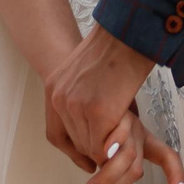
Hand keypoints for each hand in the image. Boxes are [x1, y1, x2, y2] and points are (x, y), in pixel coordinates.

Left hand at [44, 24, 156, 169]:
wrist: (128, 31)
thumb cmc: (115, 47)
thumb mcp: (86, 72)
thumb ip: (83, 97)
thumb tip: (92, 128)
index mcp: (54, 86)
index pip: (62, 132)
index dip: (84, 144)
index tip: (98, 152)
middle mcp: (60, 98)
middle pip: (77, 141)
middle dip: (99, 148)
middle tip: (117, 149)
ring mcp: (77, 106)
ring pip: (92, 146)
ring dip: (110, 148)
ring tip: (126, 139)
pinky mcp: (99, 112)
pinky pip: (105, 146)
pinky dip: (119, 145)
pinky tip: (129, 133)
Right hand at [77, 109, 183, 183]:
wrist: (87, 80)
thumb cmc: (97, 118)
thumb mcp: (112, 150)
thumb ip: (119, 179)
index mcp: (141, 137)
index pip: (166, 157)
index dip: (174, 175)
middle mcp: (135, 126)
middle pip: (132, 165)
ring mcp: (121, 116)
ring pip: (113, 154)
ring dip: (97, 171)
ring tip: (88, 179)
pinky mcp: (99, 108)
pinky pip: (95, 138)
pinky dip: (85, 153)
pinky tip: (85, 155)